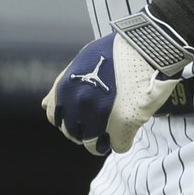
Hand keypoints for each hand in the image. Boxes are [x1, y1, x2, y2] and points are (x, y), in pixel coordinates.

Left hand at [41, 32, 180, 155]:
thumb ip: (66, 84)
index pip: (54, 117)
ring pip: (93, 146)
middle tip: (97, 123)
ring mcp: (99, 117)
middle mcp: (78, 105)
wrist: (145, 49)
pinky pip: (119, 146)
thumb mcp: (82, 62)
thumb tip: (47, 104)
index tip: (78, 117)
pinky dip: (123, 140)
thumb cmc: (115, 52)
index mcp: (65, 89)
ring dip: (102, 140)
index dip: (66, 118)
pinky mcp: (123, 126)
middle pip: (73, 134)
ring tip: (111, 130)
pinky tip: (128, 129)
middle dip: (84, 131)